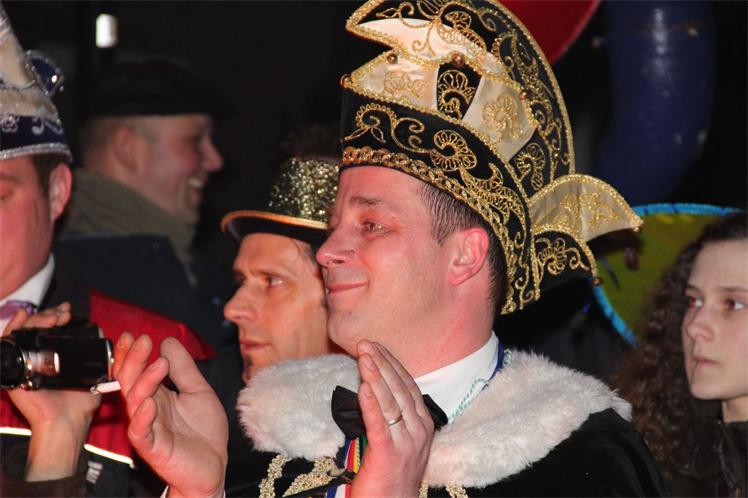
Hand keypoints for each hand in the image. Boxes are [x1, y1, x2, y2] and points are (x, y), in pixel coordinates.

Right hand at [1, 303, 101, 480]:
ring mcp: (22, 363)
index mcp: (54, 356)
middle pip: (37, 326)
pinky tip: (24, 316)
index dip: (58, 315)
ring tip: (53, 318)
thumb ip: (98, 353)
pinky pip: (5, 344)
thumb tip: (101, 330)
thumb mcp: (94, 371)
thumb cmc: (82, 402)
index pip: (51, 328)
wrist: (68, 422)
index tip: (70, 311)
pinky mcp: (11, 371)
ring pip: (22, 331)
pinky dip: (12, 327)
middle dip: (50, 314)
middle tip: (63, 314)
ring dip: (37, 319)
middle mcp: (36, 357)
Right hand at [115, 333, 227, 497]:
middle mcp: (148, 409)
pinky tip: (150, 403)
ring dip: (143, 382)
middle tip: (142, 340)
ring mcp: (149, 428)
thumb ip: (184, 368)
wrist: (213, 466)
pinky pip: (142, 432)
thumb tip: (168, 341)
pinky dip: (144, 417)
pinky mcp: (154, 448)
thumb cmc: (203, 432)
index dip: (132, 353)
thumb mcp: (198, 391)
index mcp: (156, 395)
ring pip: (135, 403)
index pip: (136, 371)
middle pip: (130, 382)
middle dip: (133, 360)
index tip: (135, 335)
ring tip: (158, 364)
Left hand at [351, 341, 433, 497]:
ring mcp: (406, 443)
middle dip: (381, 363)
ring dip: (374, 376)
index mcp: (423, 424)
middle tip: (364, 343)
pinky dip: (370, 404)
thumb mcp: (398, 440)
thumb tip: (374, 387)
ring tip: (362, 356)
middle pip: (398, 389)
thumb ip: (393, 416)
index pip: (407, 385)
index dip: (391, 363)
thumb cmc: (392, 474)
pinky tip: (363, 387)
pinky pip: (379, 424)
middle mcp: (419, 431)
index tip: (376, 346)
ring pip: (389, 402)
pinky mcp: (388, 455)